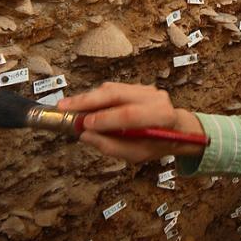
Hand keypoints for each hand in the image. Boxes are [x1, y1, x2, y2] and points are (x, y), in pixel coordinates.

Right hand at [58, 82, 206, 162]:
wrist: (176, 129)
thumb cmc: (157, 143)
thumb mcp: (137, 154)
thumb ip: (111, 146)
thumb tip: (86, 136)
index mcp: (161, 116)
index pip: (129, 114)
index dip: (105, 119)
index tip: (84, 124)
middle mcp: (155, 97)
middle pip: (116, 94)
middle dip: (87, 101)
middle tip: (64, 108)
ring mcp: (146, 88)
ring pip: (111, 89)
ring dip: (87, 97)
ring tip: (67, 106)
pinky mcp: (136, 86)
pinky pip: (111, 88)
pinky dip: (94, 96)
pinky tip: (80, 104)